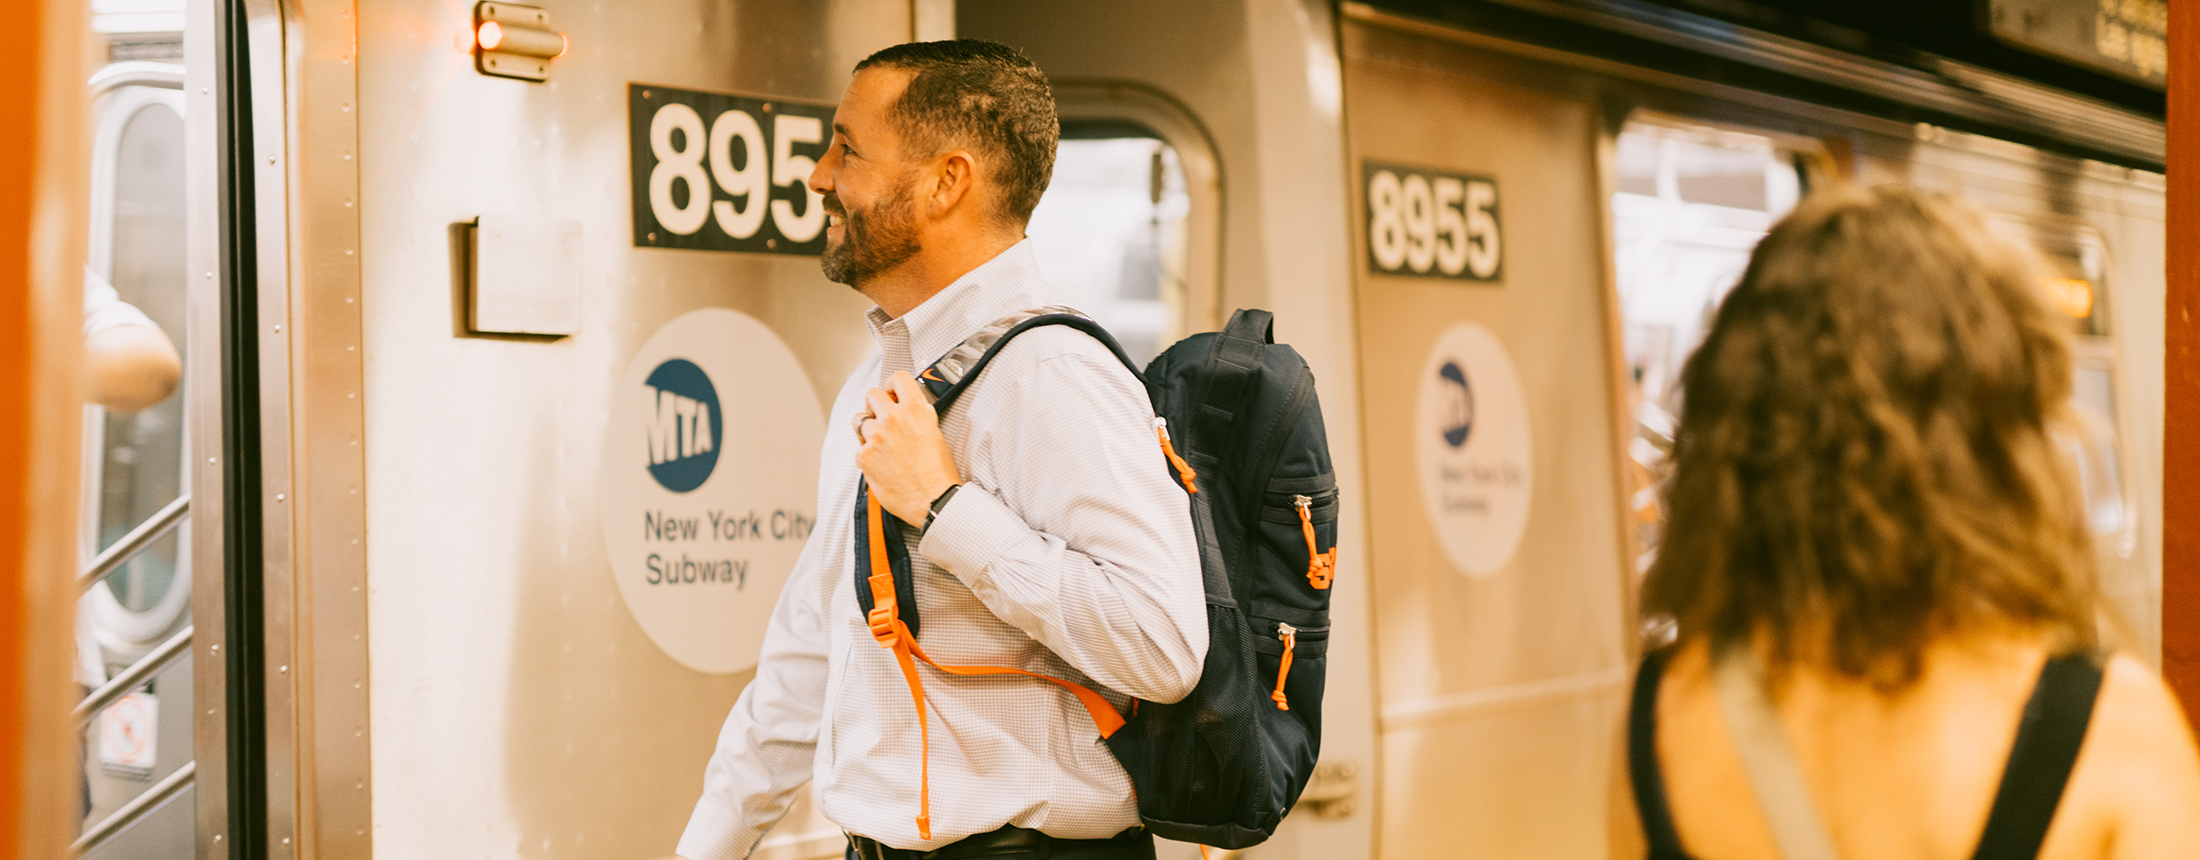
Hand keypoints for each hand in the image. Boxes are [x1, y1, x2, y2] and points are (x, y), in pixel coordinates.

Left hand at [855, 371, 961, 525]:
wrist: (933, 499)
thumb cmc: (938, 472)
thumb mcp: (935, 432)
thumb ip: (918, 415)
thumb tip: (907, 406)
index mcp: (916, 410)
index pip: (898, 378)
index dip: (892, 384)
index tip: (892, 392)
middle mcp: (894, 418)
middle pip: (872, 394)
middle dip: (876, 404)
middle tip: (882, 417)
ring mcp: (877, 436)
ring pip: (859, 418)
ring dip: (867, 427)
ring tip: (880, 442)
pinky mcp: (864, 455)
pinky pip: (859, 446)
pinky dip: (867, 453)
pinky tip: (881, 463)